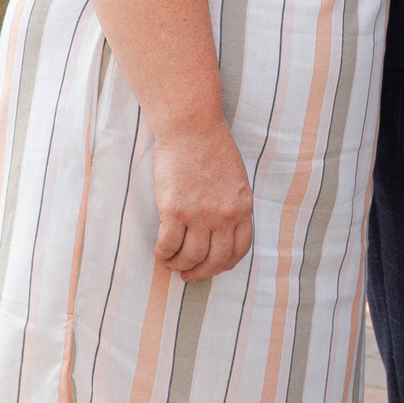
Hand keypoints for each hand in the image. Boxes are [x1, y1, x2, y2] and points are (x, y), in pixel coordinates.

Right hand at [151, 121, 254, 282]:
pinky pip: (168, 245)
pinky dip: (163, 254)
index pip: (240, 249)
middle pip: (216, 260)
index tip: (214, 267)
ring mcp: (199, 214)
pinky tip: (161, 252)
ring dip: (179, 266)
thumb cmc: (212, 146)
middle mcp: (224, 215)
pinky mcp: (174, 210)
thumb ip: (233, 205)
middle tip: (189, 275)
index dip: (225, 264)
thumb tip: (223, 230)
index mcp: (242, 207)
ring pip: (191, 257)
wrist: (191, 127)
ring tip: (171, 263)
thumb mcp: (236, 179)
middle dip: (202, 272)